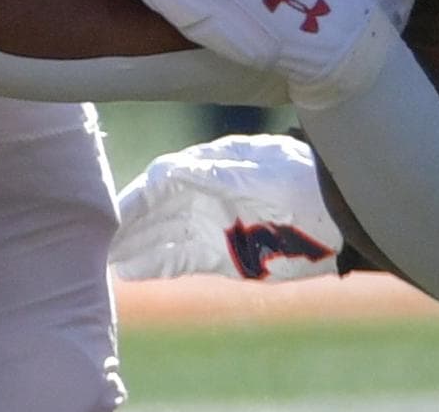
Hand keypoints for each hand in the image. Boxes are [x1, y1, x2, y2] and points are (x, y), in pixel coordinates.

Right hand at [110, 133, 344, 282]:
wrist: (343, 220)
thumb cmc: (305, 187)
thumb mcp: (266, 176)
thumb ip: (221, 174)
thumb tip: (173, 173)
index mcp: (215, 165)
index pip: (164, 178)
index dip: (138, 196)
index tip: (115, 215)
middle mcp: (207, 192)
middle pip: (156, 208)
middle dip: (127, 225)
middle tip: (96, 243)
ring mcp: (212, 222)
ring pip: (162, 234)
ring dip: (134, 247)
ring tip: (104, 262)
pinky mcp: (220, 253)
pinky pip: (178, 258)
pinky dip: (154, 265)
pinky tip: (130, 273)